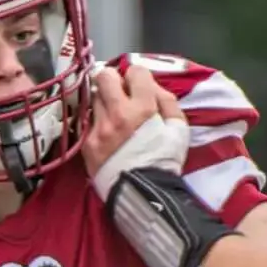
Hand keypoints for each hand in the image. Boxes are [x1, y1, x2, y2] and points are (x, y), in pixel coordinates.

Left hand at [82, 63, 185, 186]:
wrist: (143, 194)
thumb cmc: (164, 160)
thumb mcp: (179, 129)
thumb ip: (167, 100)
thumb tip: (150, 84)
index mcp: (142, 108)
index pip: (134, 71)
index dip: (138, 77)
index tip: (139, 86)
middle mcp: (117, 114)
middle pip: (104, 76)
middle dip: (113, 80)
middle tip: (119, 91)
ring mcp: (98, 128)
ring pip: (94, 97)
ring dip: (103, 100)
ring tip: (113, 114)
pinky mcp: (87, 143)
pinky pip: (88, 120)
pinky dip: (97, 121)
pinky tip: (106, 132)